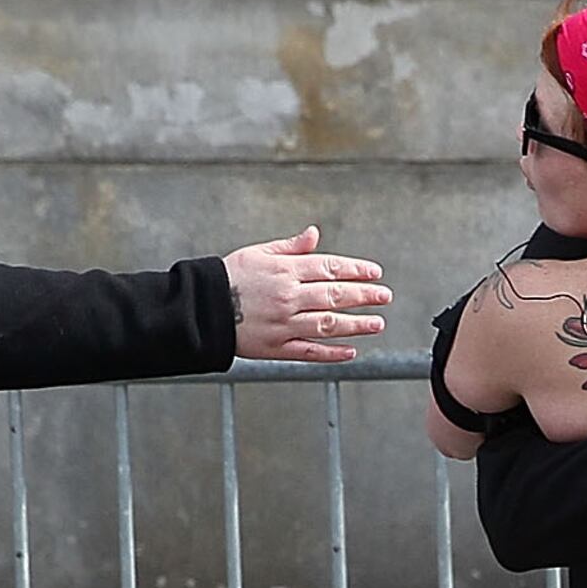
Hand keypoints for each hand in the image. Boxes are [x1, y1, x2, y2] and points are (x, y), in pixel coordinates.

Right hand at [222, 227, 389, 363]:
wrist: (201, 308)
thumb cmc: (229, 278)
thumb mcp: (259, 254)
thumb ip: (290, 248)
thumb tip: (314, 234)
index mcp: (285, 271)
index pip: (330, 268)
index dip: (356, 270)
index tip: (375, 273)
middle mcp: (288, 296)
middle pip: (335, 295)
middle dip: (364, 296)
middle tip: (385, 297)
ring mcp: (283, 324)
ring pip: (328, 324)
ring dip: (356, 324)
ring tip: (377, 323)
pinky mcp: (276, 347)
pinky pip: (310, 351)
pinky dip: (332, 353)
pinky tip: (351, 351)